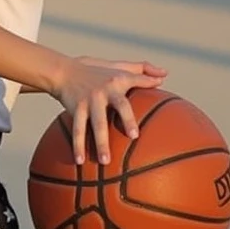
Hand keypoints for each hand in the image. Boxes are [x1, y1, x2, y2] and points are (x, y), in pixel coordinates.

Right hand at [52, 56, 167, 164]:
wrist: (64, 71)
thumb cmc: (96, 71)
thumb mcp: (118, 66)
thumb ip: (142, 69)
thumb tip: (165, 75)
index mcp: (119, 79)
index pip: (137, 81)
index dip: (146, 84)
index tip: (159, 97)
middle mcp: (106, 89)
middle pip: (120, 106)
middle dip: (127, 120)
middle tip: (133, 136)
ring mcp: (90, 100)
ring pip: (97, 123)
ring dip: (100, 142)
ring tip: (105, 161)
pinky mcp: (76, 108)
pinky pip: (77, 129)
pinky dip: (78, 146)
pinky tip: (79, 161)